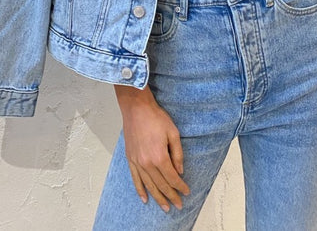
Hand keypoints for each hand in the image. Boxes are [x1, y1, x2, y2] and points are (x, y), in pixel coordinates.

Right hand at [114, 84, 189, 212]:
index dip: (180, 187)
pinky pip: (135, 179)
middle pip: (161, 185)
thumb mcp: (173, 133)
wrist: (136, 108)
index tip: (186, 192)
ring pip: (149, 185)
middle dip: (171, 196)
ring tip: (165, 207)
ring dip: (157, 197)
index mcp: (159, 156)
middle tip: (178, 205)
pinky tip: (145, 198)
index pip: (172, 178)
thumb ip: (178, 154)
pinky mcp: (130, 159)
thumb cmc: (156, 118)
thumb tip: (180, 171)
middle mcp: (147, 163)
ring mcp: (137, 162)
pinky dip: (140, 190)